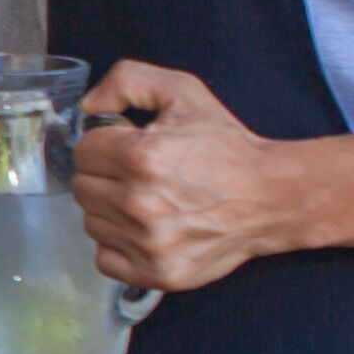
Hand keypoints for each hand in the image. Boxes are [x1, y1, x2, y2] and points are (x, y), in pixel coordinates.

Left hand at [67, 62, 314, 291]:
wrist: (270, 196)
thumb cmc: (226, 146)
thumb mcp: (182, 91)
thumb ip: (127, 80)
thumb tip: (87, 104)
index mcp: (140, 156)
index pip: (83, 151)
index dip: (103, 144)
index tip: (127, 147)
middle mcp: (139, 203)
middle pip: (82, 188)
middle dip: (105, 175)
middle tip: (138, 174)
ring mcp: (147, 243)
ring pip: (91, 223)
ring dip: (110, 210)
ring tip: (146, 200)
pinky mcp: (157, 272)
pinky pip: (105, 259)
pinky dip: (118, 246)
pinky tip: (143, 229)